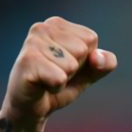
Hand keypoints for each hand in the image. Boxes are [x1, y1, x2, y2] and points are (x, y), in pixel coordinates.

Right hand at [1, 16, 117, 122]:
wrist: (30, 108)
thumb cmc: (57, 84)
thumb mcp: (88, 73)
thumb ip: (104, 64)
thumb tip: (98, 58)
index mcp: (57, 24)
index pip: (91, 39)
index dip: (84, 59)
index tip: (64, 65)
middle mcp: (42, 28)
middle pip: (82, 50)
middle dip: (74, 70)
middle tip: (54, 75)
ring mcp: (32, 43)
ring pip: (72, 65)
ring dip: (63, 79)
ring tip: (47, 79)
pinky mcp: (28, 61)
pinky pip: (59, 78)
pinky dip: (55, 88)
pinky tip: (41, 86)